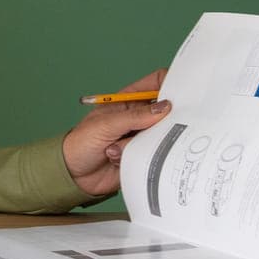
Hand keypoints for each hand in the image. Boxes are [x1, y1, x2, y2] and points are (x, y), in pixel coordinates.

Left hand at [62, 69, 167, 200]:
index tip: (187, 91)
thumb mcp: (106, 124)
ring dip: (150, 142)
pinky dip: (148, 157)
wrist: (72, 175)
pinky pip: (157, 155)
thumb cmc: (81, 143)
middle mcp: (139, 118)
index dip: (172, 83)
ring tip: (125, 147)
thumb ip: (135, 116)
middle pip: (167, 112)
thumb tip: (164, 107)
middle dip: (170, 118)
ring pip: (163, 135)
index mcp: (130, 101)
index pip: (156, 84)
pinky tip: (126, 159)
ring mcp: (142, 137)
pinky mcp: (143, 157)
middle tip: (170, 124)